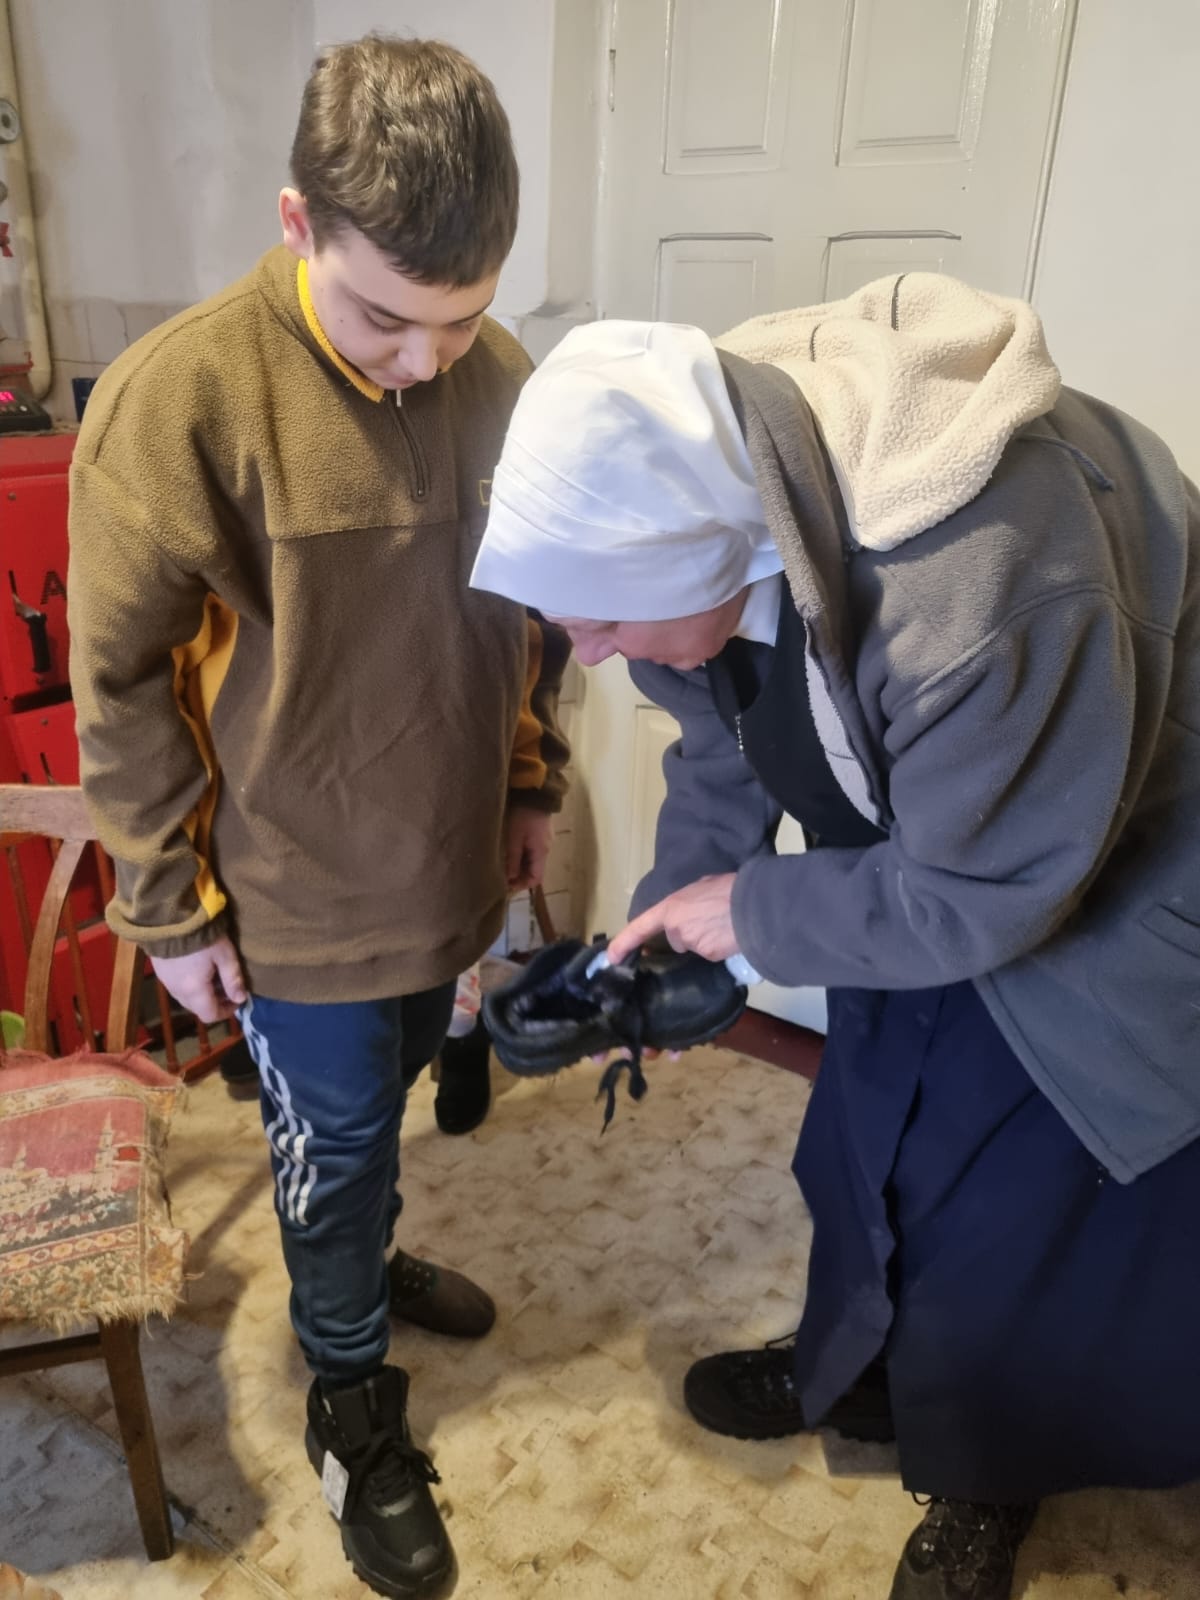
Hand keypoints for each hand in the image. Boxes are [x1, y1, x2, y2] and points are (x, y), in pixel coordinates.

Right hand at [151, 937, 247, 1023]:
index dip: (226, 1011)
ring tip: (214, 976)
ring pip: (186, 998)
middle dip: (215, 1002)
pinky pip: (177, 987)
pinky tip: (197, 969)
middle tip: (228, 987)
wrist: (168, 917)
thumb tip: (241, 998)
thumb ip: (233, 978)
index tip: (238, 999)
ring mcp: (165, 982)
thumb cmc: (201, 936)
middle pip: (197, 1008)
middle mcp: (177, 991)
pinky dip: (189, 985)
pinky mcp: (159, 971)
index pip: (210, 1015)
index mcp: (194, 990)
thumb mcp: (224, 954)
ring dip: (202, 994)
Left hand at [506, 807, 553, 891]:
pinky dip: (521, 856)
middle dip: (518, 877)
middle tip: (501, 877)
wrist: (533, 792)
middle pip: (534, 871)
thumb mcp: (514, 838)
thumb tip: (509, 878)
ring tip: (502, 866)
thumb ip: (512, 859)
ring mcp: (544, 841)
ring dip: (518, 866)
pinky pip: (531, 851)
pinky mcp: (539, 834)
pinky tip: (509, 853)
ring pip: (531, 861)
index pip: (536, 879)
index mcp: (541, 852)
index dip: (522, 885)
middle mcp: (545, 849)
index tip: (506, 886)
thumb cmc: (523, 816)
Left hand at [606, 873, 738, 965]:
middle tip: (711, 919)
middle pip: (677, 938)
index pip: (640, 926)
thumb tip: (694, 911)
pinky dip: (718, 947)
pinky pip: (710, 953)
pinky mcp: (708, 955)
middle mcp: (677, 928)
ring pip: (695, 945)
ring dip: (706, 939)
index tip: (611, 958)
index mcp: (671, 907)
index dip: (624, 942)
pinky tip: (730, 936)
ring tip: (725, 924)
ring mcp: (692, 944)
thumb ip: (689, 902)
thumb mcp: (703, 887)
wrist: (753, 906)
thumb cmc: (729, 889)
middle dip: (689, 933)